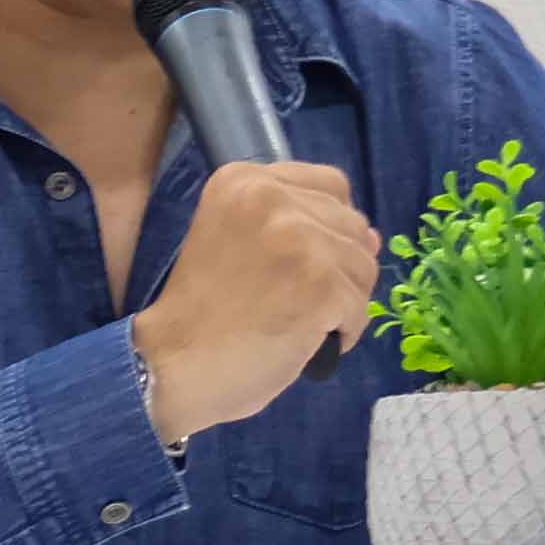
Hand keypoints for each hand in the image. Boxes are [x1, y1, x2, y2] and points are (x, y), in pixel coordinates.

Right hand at [129, 159, 382, 444]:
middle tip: (288, 297)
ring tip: (296, 320)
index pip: (330, 185)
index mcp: (243, 180)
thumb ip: (299, 224)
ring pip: (364, 266)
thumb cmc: (199, 311)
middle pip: (353, 225)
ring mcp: (299, 240)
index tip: (294, 260)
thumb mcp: (235, 241)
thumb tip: (373, 237)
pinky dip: (342, 333)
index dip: (327, 227)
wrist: (171, 364)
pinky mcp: (321, 284)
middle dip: (337, 267)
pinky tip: (305, 341)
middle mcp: (272, 198)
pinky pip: (360, 307)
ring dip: (342, 302)